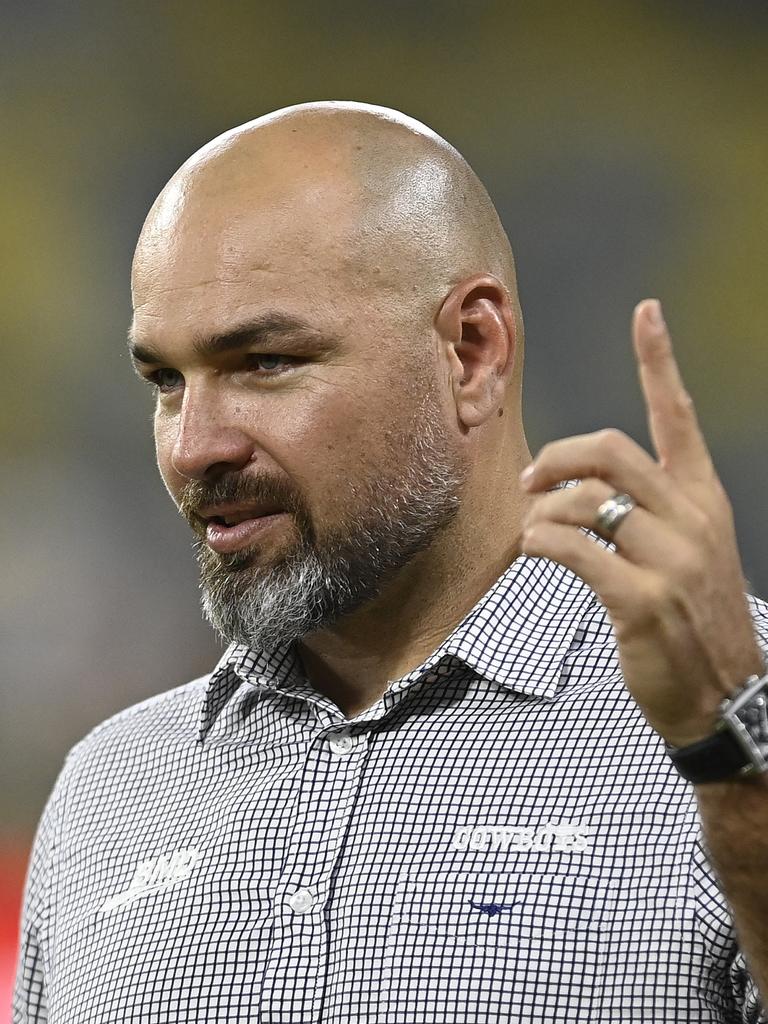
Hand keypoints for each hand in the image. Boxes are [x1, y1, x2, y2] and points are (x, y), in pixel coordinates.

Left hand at [519, 299, 763, 746]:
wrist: (726, 697)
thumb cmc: (696, 622)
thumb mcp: (691, 555)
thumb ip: (650, 514)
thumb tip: (578, 492)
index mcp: (704, 501)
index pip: (679, 417)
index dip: (660, 361)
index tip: (646, 312)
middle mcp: (692, 521)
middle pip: (611, 451)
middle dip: (558, 456)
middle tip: (530, 481)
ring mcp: (671, 561)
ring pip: (587, 500)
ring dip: (543, 510)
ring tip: (532, 530)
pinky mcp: (642, 601)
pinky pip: (575, 550)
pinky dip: (542, 543)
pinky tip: (534, 549)